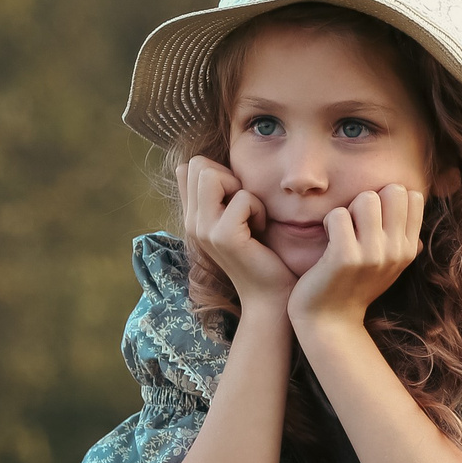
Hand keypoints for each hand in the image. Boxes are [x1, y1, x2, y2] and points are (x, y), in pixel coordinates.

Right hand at [181, 157, 294, 310]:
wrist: (270, 297)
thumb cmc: (261, 256)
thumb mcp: (234, 220)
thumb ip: (216, 196)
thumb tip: (194, 166)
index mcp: (192, 217)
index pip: (191, 167)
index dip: (221, 172)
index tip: (237, 200)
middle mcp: (192, 222)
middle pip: (199, 165)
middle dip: (230, 177)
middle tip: (247, 207)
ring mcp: (204, 230)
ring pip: (211, 174)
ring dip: (241, 190)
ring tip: (252, 216)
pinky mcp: (224, 237)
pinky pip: (242, 197)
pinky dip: (259, 208)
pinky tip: (262, 229)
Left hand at [289, 184, 425, 333]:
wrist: (331, 322)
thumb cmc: (356, 287)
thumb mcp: (390, 266)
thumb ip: (404, 240)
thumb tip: (415, 216)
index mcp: (409, 249)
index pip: (414, 196)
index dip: (390, 199)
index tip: (375, 219)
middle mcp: (397, 251)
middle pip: (393, 190)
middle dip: (370, 199)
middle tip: (356, 223)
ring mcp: (373, 255)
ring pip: (366, 198)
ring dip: (348, 209)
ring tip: (342, 230)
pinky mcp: (345, 258)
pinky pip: (338, 214)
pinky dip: (329, 222)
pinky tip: (328, 240)